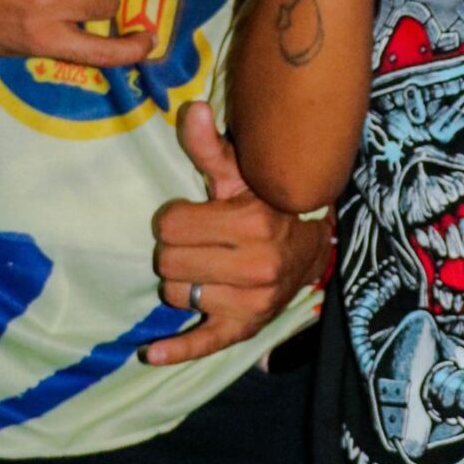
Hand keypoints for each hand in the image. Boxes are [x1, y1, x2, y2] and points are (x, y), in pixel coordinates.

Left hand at [143, 100, 330, 365]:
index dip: (174, 218)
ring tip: (205, 266)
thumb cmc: (266, 202)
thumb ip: (209, 146)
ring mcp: (253, 301)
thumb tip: (190, 109)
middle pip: (167, 263)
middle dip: (175, 249)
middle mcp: (257, 265)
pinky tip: (153, 353)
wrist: (310, 246)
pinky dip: (177, 350)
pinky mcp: (248, 327)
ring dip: (182, 281)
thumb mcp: (240, 172)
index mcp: (253, 222)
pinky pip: (204, 343)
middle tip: (199, 241)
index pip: (168, 226)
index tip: (195, 215)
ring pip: (176, 295)